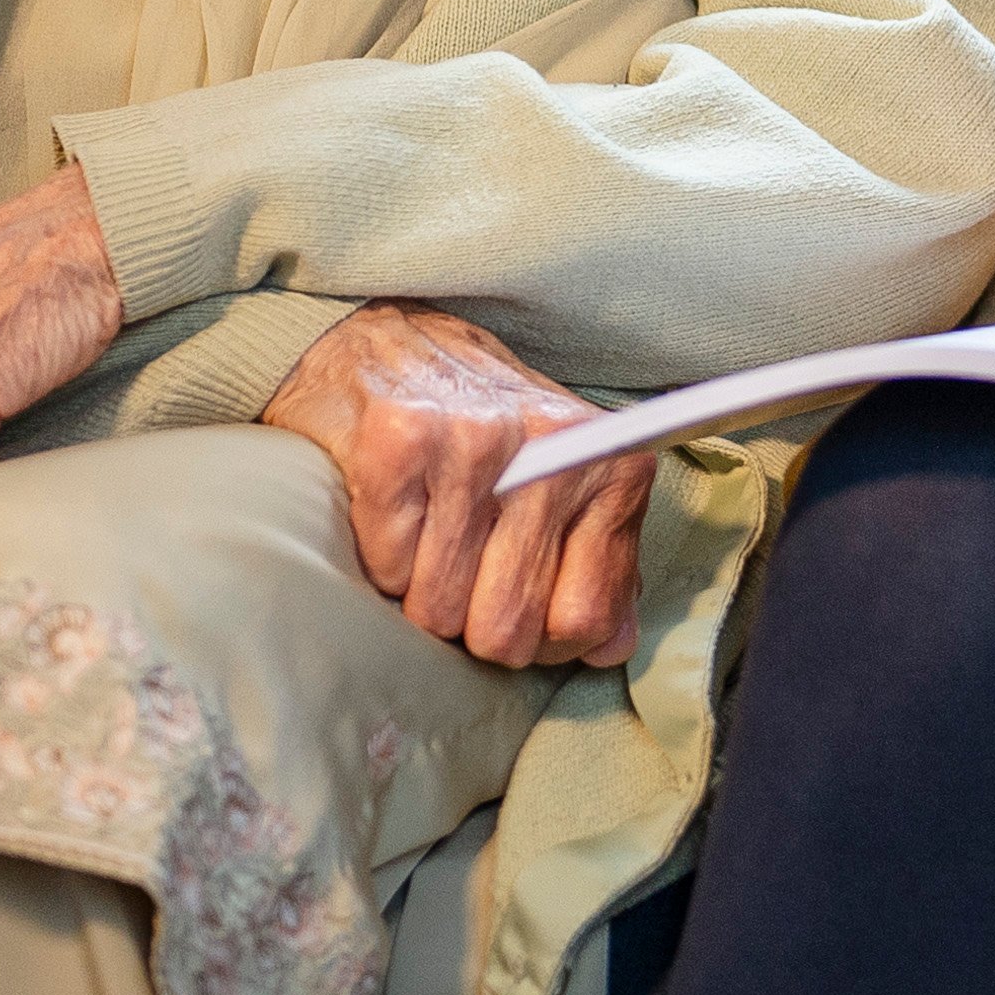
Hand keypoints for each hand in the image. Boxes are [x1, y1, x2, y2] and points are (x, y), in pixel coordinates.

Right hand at [260, 303, 649, 666]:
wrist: (390, 346)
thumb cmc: (486, 428)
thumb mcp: (569, 483)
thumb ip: (601, 562)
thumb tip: (610, 648)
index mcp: (613, 466)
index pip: (583, 618)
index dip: (540, 642)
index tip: (519, 618)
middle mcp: (554, 449)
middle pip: (506, 626)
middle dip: (471, 628)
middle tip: (461, 581)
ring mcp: (476, 441)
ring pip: (440, 607)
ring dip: (421, 597)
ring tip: (428, 541)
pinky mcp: (401, 441)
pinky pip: (389, 567)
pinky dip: (382, 562)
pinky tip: (397, 513)